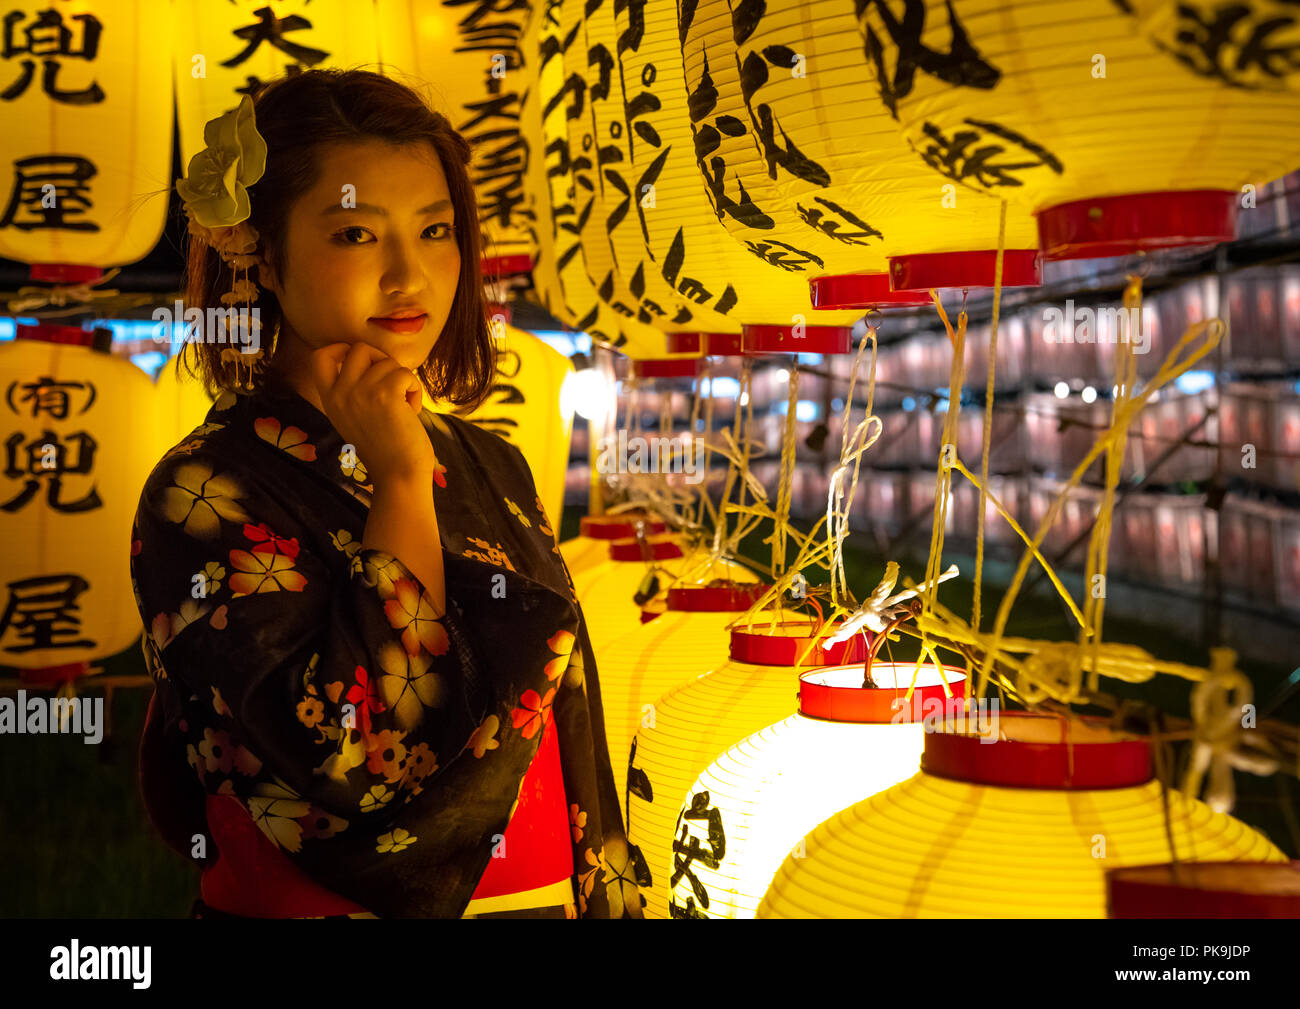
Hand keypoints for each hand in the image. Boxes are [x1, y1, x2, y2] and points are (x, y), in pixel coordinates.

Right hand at [310, 341, 435, 487]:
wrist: (398, 476)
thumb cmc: (385, 450)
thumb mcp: (355, 418)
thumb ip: (354, 392)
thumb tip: (374, 360)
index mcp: (330, 400)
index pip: (318, 357)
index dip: (339, 348)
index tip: (359, 360)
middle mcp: (340, 393)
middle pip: (358, 349)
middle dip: (381, 360)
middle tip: (392, 384)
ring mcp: (360, 392)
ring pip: (387, 361)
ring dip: (402, 381)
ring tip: (403, 407)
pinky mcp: (384, 394)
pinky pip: (405, 373)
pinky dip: (414, 390)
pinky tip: (411, 411)